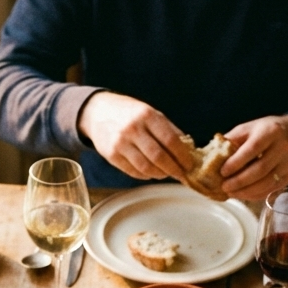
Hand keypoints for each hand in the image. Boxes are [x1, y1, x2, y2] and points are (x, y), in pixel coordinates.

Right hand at [77, 92, 192, 180]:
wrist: (97, 112)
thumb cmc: (129, 113)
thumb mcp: (150, 113)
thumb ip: (168, 129)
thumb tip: (188, 149)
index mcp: (147, 115)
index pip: (170, 140)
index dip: (182, 156)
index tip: (190, 165)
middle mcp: (133, 129)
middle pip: (159, 157)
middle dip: (174, 169)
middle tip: (181, 174)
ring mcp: (121, 143)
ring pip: (146, 168)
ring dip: (160, 174)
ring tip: (166, 173)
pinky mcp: (112, 156)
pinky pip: (134, 172)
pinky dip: (146, 175)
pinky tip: (152, 172)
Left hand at [219, 115, 287, 199]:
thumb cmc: (268, 130)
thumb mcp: (251, 127)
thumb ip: (233, 139)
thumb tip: (213, 154)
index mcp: (271, 132)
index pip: (252, 149)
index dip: (236, 162)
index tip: (223, 171)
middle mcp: (283, 148)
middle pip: (260, 169)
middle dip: (239, 181)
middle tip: (224, 187)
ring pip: (266, 183)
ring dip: (246, 192)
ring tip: (231, 193)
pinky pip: (271, 190)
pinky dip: (255, 195)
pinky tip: (243, 195)